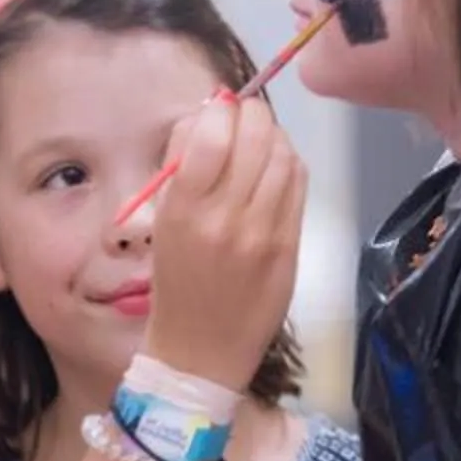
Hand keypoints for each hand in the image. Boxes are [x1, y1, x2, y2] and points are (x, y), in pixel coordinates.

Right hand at [143, 91, 304, 387]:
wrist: (202, 350)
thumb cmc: (175, 283)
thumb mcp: (161, 221)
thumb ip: (181, 165)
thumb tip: (210, 112)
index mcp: (183, 211)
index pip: (212, 133)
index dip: (219, 110)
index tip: (215, 114)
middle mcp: (226, 217)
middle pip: (256, 134)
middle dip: (250, 116)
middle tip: (241, 122)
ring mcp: (265, 231)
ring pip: (283, 153)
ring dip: (272, 137)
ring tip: (257, 146)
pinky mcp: (291, 243)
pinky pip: (299, 182)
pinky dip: (288, 163)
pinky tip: (274, 170)